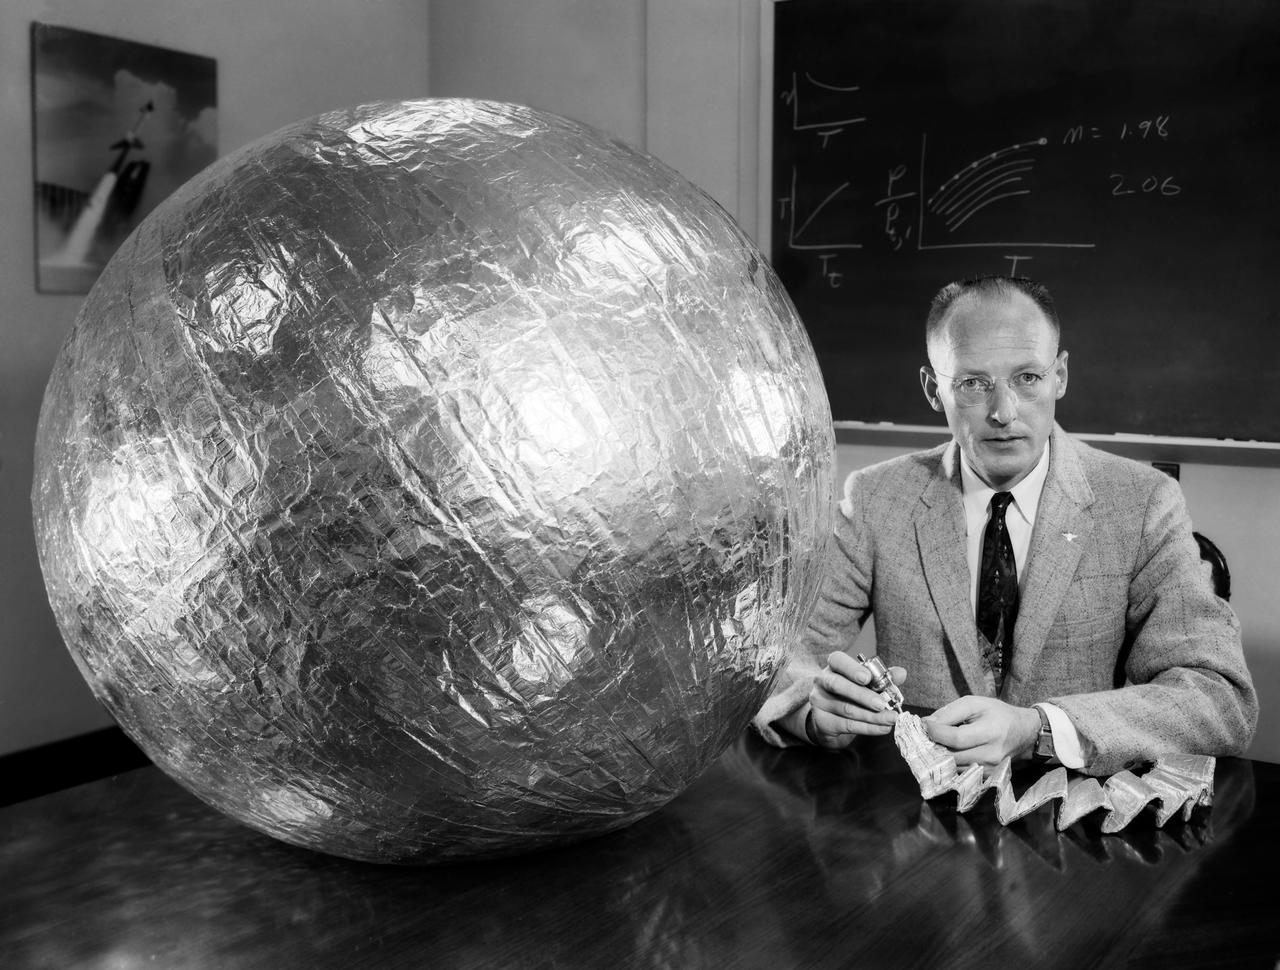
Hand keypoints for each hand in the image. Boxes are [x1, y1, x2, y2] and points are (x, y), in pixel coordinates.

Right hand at [806, 652, 906, 748]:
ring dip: (872, 716)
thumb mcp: (866, 682)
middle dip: (863, 696)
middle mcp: (822, 681)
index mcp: (834, 666)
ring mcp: (819, 702)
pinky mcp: (822, 721)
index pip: (838, 661)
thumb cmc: (852, 693)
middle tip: (882, 704)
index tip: (867, 678)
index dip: (852, 669)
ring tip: (890, 718)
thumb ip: (883, 677)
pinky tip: (882, 727)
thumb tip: (901, 673)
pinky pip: (846, 725)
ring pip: (846, 709)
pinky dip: (867, 728)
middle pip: (838, 685)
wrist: (830, 717)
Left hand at [923, 696, 1039, 765]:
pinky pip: (961, 772)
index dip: (936, 732)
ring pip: (954, 767)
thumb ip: (950, 712)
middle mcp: (991, 754)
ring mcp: (990, 769)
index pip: (956, 738)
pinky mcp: (986, 777)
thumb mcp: (975, 703)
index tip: (924, 725)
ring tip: (936, 743)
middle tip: (925, 735)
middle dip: (934, 745)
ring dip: (940, 756)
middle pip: (952, 755)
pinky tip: (947, 752)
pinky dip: (950, 763)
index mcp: (991, 732)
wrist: (1023, 733)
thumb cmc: (998, 714)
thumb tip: (927, 723)